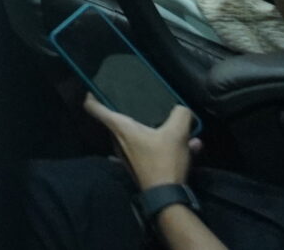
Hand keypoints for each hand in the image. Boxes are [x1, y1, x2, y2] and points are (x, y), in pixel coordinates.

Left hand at [81, 97, 198, 191]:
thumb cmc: (164, 161)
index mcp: (120, 128)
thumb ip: (180, 114)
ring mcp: (126, 156)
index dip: (92, 95)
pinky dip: (165, 146)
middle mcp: (118, 141)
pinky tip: (191, 146)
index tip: (96, 87)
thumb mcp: (177, 132)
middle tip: (140, 99)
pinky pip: (150, 150)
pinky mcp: (138, 167)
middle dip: (128, 110)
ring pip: (138, 135)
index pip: (94, 108)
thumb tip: (181, 108)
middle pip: (116, 120)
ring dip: (156, 130)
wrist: (166, 197)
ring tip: (178, 127)